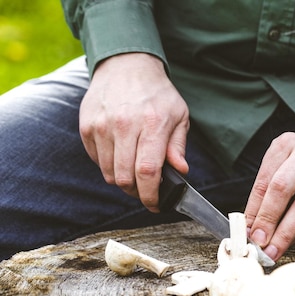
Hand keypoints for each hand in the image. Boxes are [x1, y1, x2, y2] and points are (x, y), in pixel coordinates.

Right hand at [79, 53, 189, 211]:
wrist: (126, 64)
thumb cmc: (157, 93)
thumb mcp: (179, 116)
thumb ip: (178, 146)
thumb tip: (181, 171)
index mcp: (151, 124)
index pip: (147, 172)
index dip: (151, 195)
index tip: (155, 205)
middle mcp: (124, 126)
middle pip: (125, 178)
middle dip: (137, 193)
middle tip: (146, 191)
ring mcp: (101, 126)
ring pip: (108, 173)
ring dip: (122, 181)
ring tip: (134, 174)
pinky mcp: (87, 126)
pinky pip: (96, 160)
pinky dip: (108, 166)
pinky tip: (121, 155)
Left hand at [244, 133, 294, 259]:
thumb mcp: (285, 171)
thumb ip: (268, 195)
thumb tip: (252, 228)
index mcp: (286, 144)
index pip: (265, 180)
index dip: (254, 209)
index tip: (247, 232)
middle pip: (282, 188)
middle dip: (268, 220)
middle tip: (259, 242)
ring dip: (285, 233)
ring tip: (273, 249)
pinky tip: (291, 241)